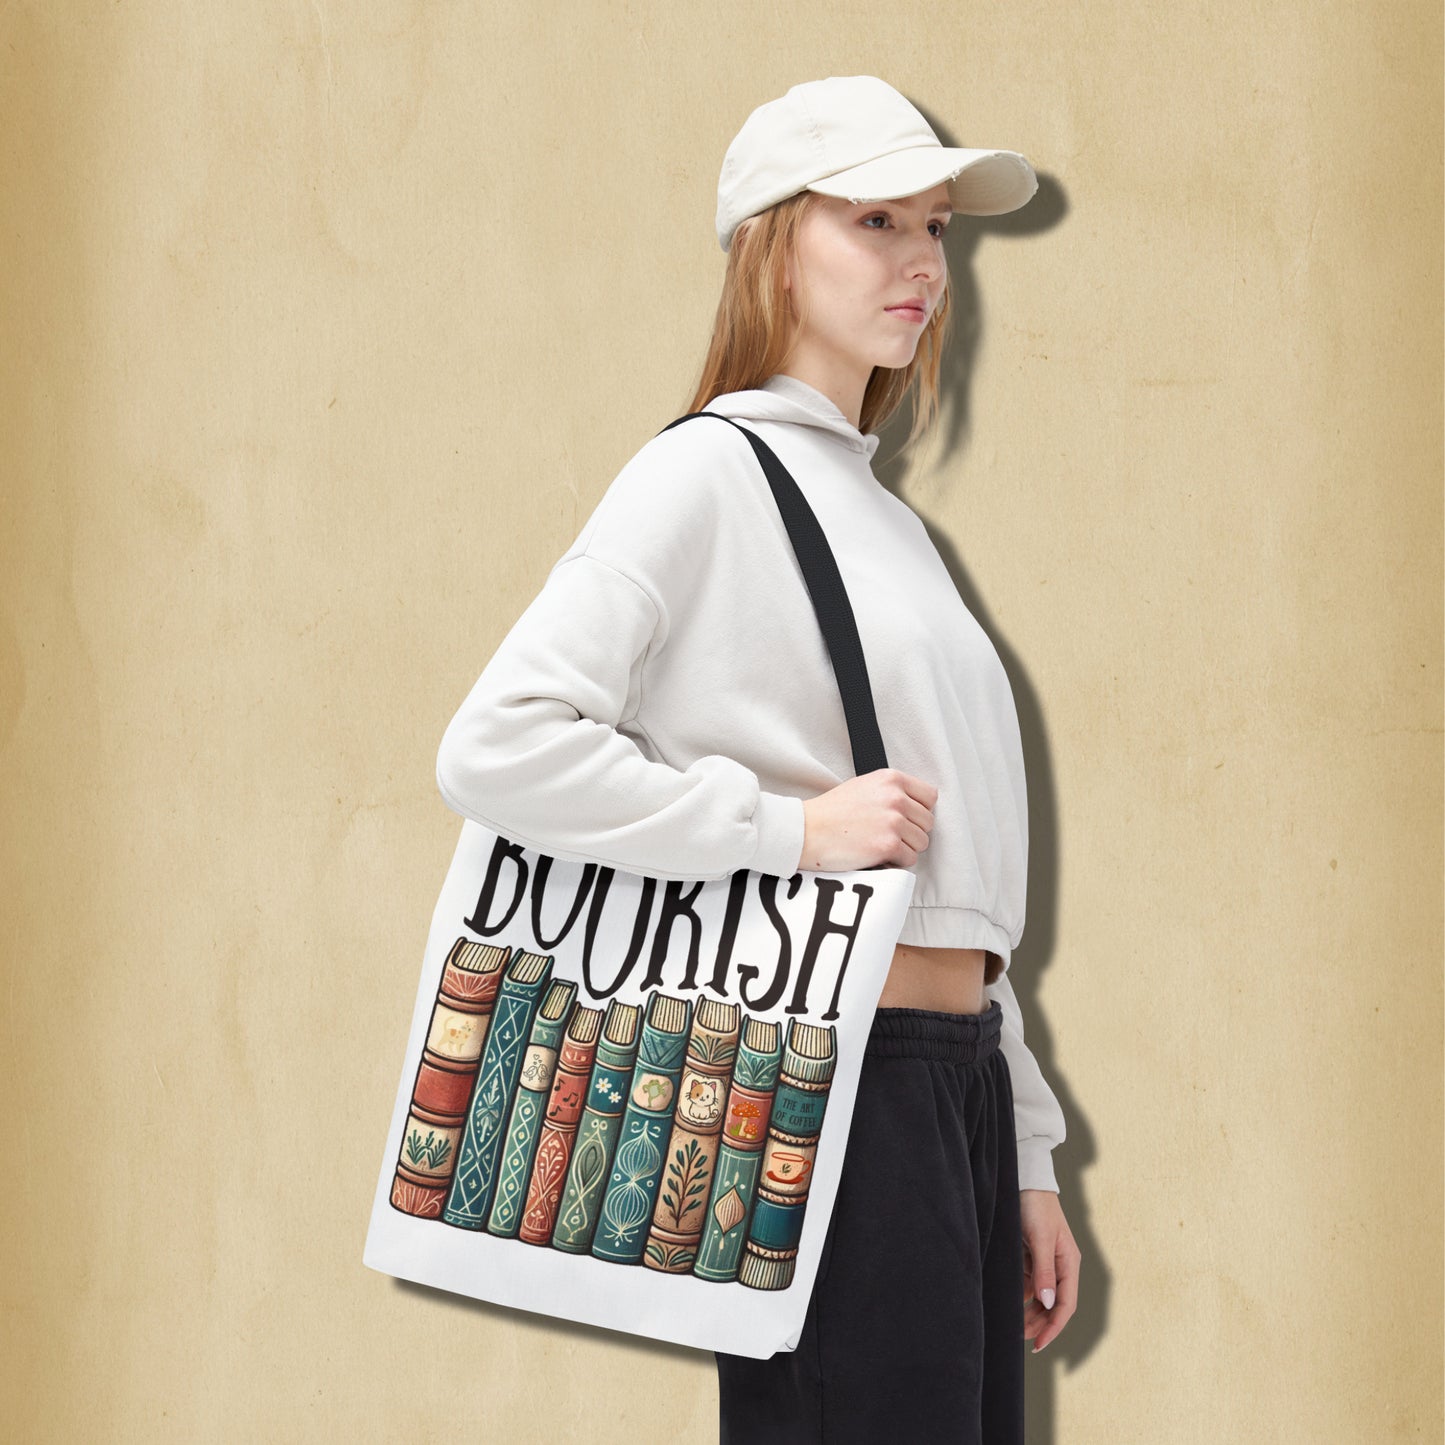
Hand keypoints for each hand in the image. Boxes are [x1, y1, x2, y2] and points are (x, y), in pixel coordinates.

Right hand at [799, 768, 936, 872]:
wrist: (807, 830)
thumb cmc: (831, 812)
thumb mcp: (864, 786)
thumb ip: (891, 791)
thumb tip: (916, 807)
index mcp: (891, 779)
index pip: (930, 796)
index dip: (919, 811)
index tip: (906, 819)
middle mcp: (896, 797)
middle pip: (927, 822)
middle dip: (911, 832)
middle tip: (888, 835)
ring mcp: (893, 821)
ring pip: (922, 842)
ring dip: (905, 848)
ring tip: (880, 845)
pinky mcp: (888, 845)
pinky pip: (910, 859)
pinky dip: (895, 862)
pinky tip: (876, 855)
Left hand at [1020, 1188, 1079, 1352]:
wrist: (1024, 1181)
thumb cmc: (1036, 1206)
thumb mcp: (1041, 1238)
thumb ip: (1044, 1271)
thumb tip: (1049, 1303)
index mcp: (1069, 1263)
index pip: (1065, 1304)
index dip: (1053, 1326)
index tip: (1039, 1343)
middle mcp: (1059, 1266)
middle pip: (1053, 1304)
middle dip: (1039, 1323)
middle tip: (1021, 1338)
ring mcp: (1045, 1262)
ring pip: (1040, 1297)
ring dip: (1030, 1312)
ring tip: (1015, 1326)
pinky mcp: (1031, 1256)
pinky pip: (1028, 1283)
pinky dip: (1021, 1296)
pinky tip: (1010, 1304)